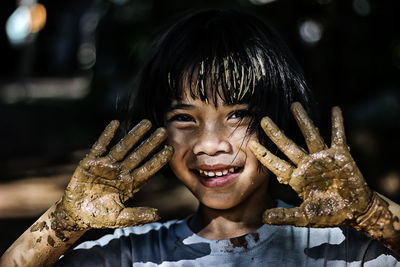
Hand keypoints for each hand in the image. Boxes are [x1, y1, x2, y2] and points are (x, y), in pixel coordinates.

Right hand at [52, 120, 172, 234]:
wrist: (75, 214)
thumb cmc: (99, 216)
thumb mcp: (119, 218)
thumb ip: (137, 216)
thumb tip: (158, 215)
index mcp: (130, 183)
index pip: (148, 169)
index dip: (158, 159)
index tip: (170, 149)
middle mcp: (121, 171)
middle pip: (139, 154)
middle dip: (151, 143)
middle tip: (164, 131)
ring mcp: (107, 165)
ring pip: (123, 147)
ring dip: (134, 135)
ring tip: (147, 123)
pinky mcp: (91, 162)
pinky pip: (100, 145)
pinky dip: (107, 135)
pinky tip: (115, 123)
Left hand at [249, 102, 373, 226]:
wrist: (355, 211)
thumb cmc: (329, 213)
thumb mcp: (305, 217)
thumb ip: (285, 215)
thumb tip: (262, 218)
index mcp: (297, 178)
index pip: (276, 164)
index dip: (264, 154)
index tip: (251, 144)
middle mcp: (307, 165)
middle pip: (288, 145)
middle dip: (276, 133)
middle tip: (263, 119)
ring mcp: (322, 158)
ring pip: (310, 135)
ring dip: (303, 121)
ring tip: (294, 105)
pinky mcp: (340, 156)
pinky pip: (338, 137)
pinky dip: (337, 124)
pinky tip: (335, 110)